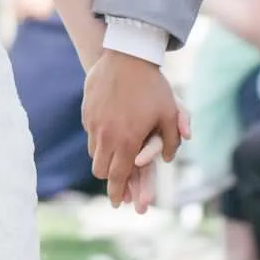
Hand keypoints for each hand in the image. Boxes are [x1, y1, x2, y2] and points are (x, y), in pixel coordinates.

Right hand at [82, 51, 185, 207]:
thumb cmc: (153, 86)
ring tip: (113, 158)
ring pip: (93, 153)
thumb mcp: (170, 112)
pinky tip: (107, 132)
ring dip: (103, 159)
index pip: (118, 177)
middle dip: (109, 179)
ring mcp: (93, 124)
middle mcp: (106, 136)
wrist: (128, 56)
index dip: (118, 193)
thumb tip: (167, 160)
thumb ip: (172, 140)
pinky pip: (90, 133)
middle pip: (101, 170)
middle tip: (115, 184)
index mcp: (127, 142)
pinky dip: (97, 139)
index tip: (118, 203)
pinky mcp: (87, 111)